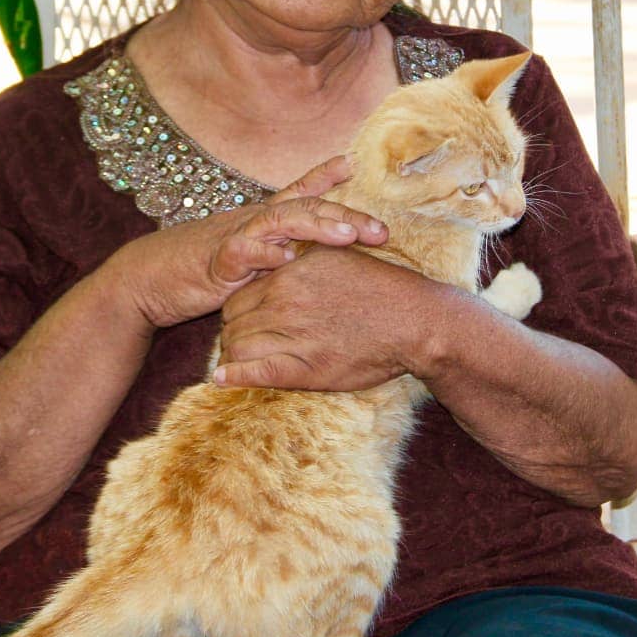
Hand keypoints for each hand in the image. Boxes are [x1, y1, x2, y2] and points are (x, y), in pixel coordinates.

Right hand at [128, 156, 387, 327]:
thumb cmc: (193, 268)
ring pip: (280, 223)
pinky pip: (242, 253)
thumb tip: (302, 252)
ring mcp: (232, 238)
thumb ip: (271, 251)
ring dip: (316, 226)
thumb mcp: (241, 256)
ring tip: (348, 235)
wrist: (143, 281)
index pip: (296, 192)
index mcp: (258, 220)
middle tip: (381, 229)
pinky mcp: (214, 264)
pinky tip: (288, 258)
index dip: (324, 176)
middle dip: (345, 214)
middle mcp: (250, 221)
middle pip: (303, 208)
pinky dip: (265, 254)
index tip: (353, 162)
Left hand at [214, 246, 453, 390]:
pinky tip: (222, 378)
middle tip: (245, 344)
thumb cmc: (381, 289)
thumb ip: (303, 260)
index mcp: (290, 274)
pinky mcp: (305, 368)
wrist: (414, 321)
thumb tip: (280, 257)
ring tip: (241, 363)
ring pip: (237, 347)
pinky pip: (255, 372)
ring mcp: (292, 335)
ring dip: (234, 356)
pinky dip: (234, 376)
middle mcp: (285, 301)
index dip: (238, 312)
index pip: (239, 296)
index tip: (248, 322)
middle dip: (233, 333)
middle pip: (232, 322)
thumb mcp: (337, 258)